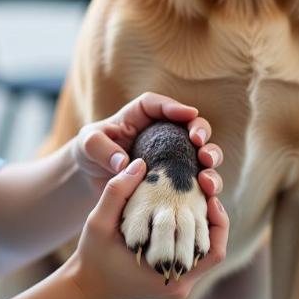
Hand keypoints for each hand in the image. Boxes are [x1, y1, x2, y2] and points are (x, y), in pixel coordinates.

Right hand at [64, 157, 228, 298]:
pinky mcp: (174, 277)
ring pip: (206, 251)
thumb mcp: (98, 221)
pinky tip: (182, 211)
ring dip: (204, 224)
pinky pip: (194, 254)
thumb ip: (117, 192)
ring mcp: (178, 281)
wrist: (89, 284)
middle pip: (214, 250)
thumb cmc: (93, 254)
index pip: (212, 252)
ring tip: (198, 196)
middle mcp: (179, 282)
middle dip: (214, 218)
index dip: (218, 221)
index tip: (209, 195)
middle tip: (207, 188)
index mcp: (167, 274)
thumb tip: (140, 163)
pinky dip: (192, 232)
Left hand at [71, 92, 223, 197]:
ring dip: (210, 158)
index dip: (174, 107)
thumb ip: (101, 149)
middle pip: (190, 125)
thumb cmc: (89, 153)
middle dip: (201, 131)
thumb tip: (123, 163)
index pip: (158, 105)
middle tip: (199, 142)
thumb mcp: (87, 145)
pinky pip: (197, 180)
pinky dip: (207, 185)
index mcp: (140, 115)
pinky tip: (209, 193)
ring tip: (206, 168)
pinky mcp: (176, 179)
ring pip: (201, 153)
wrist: (91, 180)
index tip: (188, 114)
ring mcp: (172, 156)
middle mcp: (163, 133)